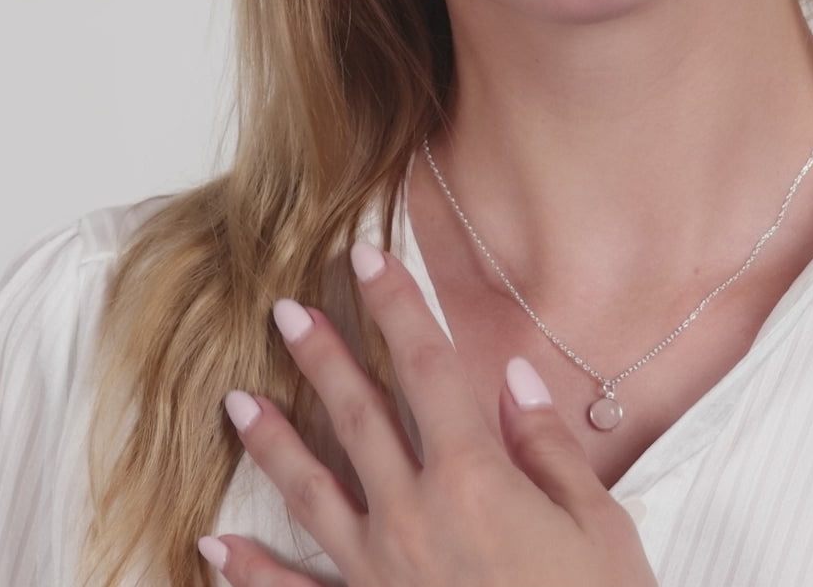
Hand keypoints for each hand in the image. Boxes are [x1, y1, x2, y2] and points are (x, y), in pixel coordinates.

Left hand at [198, 240, 656, 586]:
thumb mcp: (597, 525)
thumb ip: (546, 446)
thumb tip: (513, 377)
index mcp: (475, 479)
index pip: (428, 367)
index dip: (397, 305)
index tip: (368, 258)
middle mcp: (415, 516)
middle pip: (358, 416)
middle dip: (321, 356)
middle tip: (283, 310)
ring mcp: (382, 573)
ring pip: (314, 491)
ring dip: (272, 442)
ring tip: (235, 400)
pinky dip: (251, 571)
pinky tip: (214, 544)